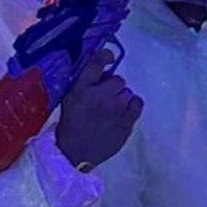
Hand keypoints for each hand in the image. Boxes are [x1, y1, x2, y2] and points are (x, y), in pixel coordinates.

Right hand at [56, 49, 143, 168]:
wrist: (76, 151)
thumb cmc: (71, 123)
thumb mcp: (69, 99)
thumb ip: (84, 83)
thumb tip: (103, 71)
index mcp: (81, 89)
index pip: (96, 64)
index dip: (105, 55)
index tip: (109, 56)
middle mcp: (100, 96)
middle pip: (117, 80)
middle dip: (112, 86)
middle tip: (105, 97)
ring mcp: (116, 109)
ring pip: (127, 92)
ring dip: (121, 97)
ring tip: (112, 108)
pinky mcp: (126, 121)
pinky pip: (137, 103)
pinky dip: (133, 105)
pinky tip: (124, 111)